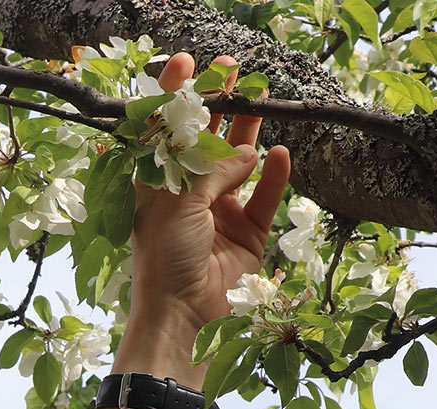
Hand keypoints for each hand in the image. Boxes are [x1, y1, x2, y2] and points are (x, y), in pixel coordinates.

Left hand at [126, 52, 292, 348]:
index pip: (165, 131)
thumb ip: (212, 171)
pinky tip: (279, 154)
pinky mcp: (248, 235)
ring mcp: (220, 214)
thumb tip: (247, 151)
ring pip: (238, 164)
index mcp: (156, 185)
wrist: (184, 317)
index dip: (175, 97)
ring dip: (249, 133)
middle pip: (205, 141)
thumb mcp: (179, 203)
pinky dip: (274, 178)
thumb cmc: (164, 260)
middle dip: (220, 106)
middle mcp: (187, 195)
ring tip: (261, 99)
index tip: (188, 63)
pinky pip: (265, 199)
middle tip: (234, 70)